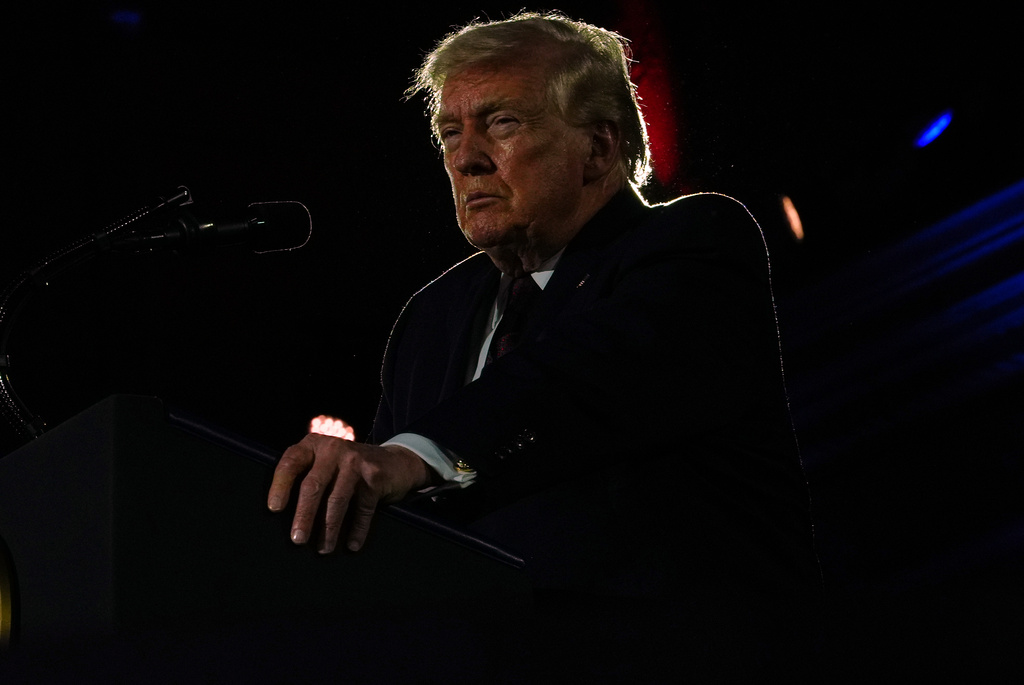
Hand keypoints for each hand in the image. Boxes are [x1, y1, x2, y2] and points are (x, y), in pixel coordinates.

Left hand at [267, 433, 431, 552]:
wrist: (396, 461)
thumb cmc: (350, 469)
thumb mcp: (327, 462)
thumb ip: (308, 476)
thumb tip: (284, 517)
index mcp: (314, 446)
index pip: (291, 463)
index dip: (280, 485)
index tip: (274, 509)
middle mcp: (333, 450)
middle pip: (313, 485)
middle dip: (304, 515)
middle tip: (297, 539)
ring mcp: (356, 462)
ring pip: (337, 499)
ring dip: (329, 528)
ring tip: (324, 549)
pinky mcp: (375, 476)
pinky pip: (363, 508)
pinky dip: (357, 530)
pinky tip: (352, 544)